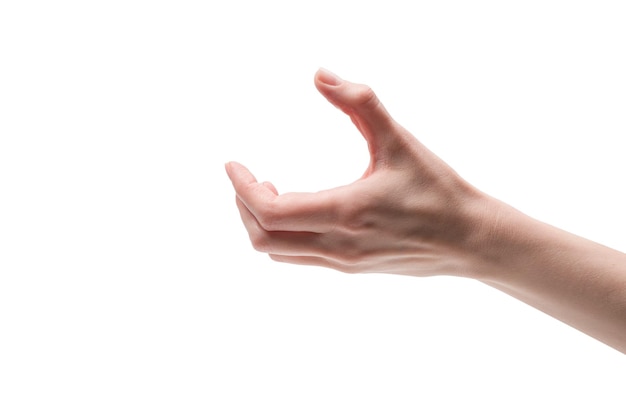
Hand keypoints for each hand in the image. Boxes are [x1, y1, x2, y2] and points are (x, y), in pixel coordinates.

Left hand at [225, 68, 490, 276]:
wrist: (471, 239)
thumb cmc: (438, 190)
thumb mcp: (400, 141)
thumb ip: (361, 103)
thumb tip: (320, 76)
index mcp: (346, 212)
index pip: (269, 210)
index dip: (242, 187)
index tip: (233, 165)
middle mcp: (338, 245)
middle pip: (264, 238)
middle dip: (245, 206)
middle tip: (248, 178)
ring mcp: (343, 262)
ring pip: (279, 253)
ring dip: (262, 223)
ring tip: (270, 191)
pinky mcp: (351, 268)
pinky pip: (299, 258)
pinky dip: (283, 235)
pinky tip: (299, 210)